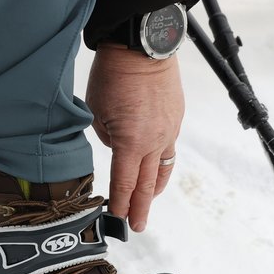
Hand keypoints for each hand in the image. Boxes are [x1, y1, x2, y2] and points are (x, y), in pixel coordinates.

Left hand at [85, 44, 183, 231]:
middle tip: (137, 226)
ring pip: (163, 168)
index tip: (117, 219)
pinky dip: (161, 161)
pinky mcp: (176, 119)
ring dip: (155, 188)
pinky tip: (155, 164)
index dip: (121, 204)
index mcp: (131, 143)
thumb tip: (118, 146)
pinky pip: (169, 148)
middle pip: (147, 185)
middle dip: (140, 208)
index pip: (124, 183)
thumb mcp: (97, 110)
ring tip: (148, 201)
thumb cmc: (115, 74)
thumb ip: (108, 137)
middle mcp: (154, 142)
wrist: (144, 46)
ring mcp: (169, 131)